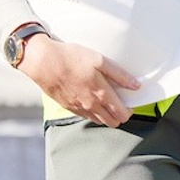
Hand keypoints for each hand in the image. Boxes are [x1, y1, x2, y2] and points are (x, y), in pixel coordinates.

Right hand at [18, 33, 139, 126]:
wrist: (43, 62)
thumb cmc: (72, 58)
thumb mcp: (100, 61)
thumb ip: (120, 75)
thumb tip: (136, 85)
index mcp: (101, 94)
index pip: (121, 114)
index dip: (130, 111)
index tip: (132, 103)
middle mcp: (90, 105)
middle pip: (111, 122)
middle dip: (120, 116)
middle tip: (121, 103)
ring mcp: (78, 108)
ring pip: (98, 121)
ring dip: (106, 116)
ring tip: (109, 103)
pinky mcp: (68, 107)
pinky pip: (85, 117)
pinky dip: (93, 113)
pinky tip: (93, 102)